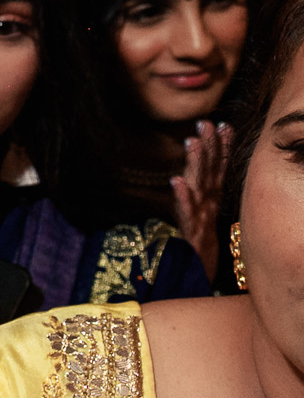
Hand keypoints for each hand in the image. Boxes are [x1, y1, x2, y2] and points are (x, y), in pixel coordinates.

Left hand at [171, 119, 231, 268]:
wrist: (199, 274)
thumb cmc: (198, 241)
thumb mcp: (198, 213)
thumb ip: (196, 191)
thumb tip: (188, 169)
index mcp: (211, 198)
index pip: (219, 168)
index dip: (222, 147)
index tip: (222, 124)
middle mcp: (208, 205)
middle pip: (210, 172)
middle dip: (210, 146)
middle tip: (205, 123)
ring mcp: (200, 217)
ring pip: (199, 186)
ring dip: (196, 163)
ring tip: (191, 142)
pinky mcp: (189, 232)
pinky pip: (185, 212)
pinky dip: (182, 196)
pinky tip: (175, 180)